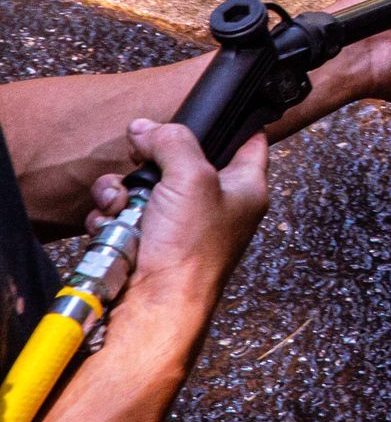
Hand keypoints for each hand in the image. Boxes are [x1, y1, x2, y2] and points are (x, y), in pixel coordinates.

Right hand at [95, 122, 267, 308]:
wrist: (154, 308)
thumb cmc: (190, 252)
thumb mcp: (192, 177)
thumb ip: (173, 141)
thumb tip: (147, 128)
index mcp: (245, 188)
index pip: (249, 141)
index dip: (229, 123)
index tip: (205, 113)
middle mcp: (215, 205)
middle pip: (180, 160)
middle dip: (151, 160)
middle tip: (141, 159)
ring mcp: (178, 225)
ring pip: (144, 186)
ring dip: (122, 191)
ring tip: (121, 204)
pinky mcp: (146, 242)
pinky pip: (122, 214)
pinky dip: (110, 217)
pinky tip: (109, 225)